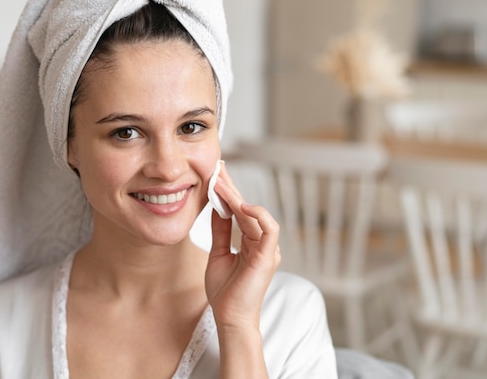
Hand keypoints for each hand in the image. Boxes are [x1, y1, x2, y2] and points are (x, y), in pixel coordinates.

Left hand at [204, 163, 280, 328]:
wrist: (229, 318)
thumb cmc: (225, 292)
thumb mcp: (218, 253)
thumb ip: (220, 231)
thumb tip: (216, 207)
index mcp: (251, 242)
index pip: (240, 211)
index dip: (229, 192)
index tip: (216, 175)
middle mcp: (262, 242)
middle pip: (247, 208)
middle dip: (231, 187)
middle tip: (218, 168)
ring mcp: (267, 249)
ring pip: (255, 215)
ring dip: (237, 197)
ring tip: (219, 183)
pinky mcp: (268, 256)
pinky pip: (269, 229)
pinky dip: (258, 214)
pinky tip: (241, 204)